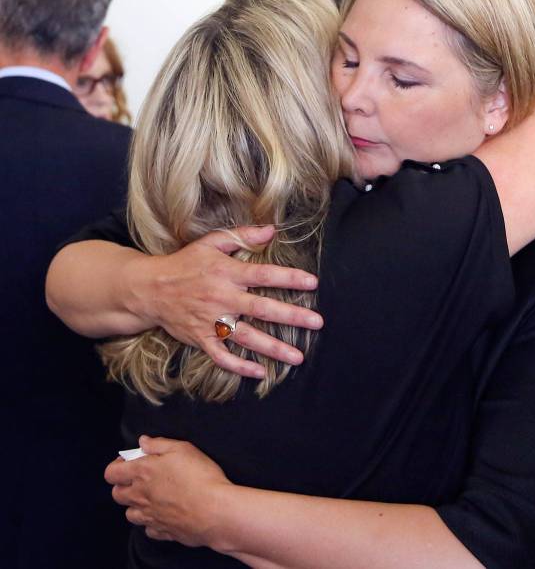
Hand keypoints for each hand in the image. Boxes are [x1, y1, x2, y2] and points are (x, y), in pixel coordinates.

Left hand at [106, 436, 229, 546]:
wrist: (215, 511)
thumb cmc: (201, 477)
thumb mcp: (183, 449)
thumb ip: (159, 444)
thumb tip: (143, 441)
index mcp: (142, 473)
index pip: (111, 473)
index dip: (117, 466)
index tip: (130, 461)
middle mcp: (141, 496)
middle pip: (117, 494)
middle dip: (124, 485)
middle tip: (140, 478)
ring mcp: (150, 516)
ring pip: (130, 514)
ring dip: (136, 505)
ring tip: (152, 498)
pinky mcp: (162, 531)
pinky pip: (149, 529)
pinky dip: (153, 522)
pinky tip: (165, 514)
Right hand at [127, 225, 321, 377]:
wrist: (148, 289)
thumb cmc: (185, 263)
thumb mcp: (211, 243)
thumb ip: (242, 236)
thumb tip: (272, 230)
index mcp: (226, 273)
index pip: (263, 275)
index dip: (288, 278)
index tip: (312, 283)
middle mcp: (221, 298)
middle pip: (261, 309)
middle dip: (291, 316)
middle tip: (317, 322)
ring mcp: (211, 321)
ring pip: (246, 337)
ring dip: (273, 348)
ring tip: (298, 357)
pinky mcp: (200, 339)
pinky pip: (222, 356)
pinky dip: (240, 367)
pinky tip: (261, 373)